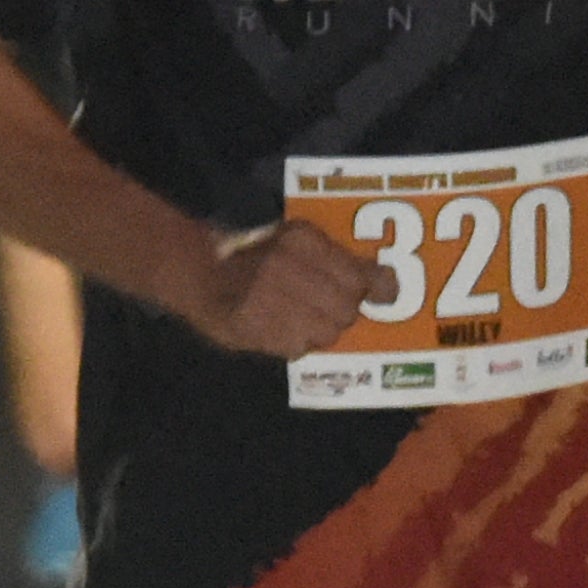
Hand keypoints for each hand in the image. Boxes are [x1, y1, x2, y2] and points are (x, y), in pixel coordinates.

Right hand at [182, 215, 391, 357]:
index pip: (359, 274)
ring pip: (327, 332)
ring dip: (321, 330)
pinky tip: (283, 329)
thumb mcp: (293, 240)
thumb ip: (334, 259)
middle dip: (344, 312)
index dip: (378, 287)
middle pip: (346, 308)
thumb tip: (384, 283)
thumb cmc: (254, 254)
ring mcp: (274, 301)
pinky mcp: (260, 330)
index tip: (387, 294)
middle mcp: (290, 268)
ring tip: (302, 318)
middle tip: (329, 308)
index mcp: (302, 240)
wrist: (201, 274)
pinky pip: (300, 347)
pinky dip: (297, 342)